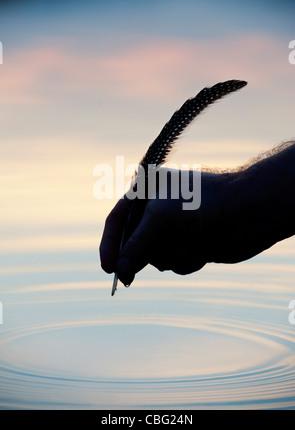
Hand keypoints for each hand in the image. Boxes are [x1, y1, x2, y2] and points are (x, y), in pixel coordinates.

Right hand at [100, 170, 229, 285]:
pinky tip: (202, 252)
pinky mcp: (192, 244)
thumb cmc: (202, 203)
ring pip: (156, 257)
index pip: (118, 219)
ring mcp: (177, 229)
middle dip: (140, 256)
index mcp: (149, 192)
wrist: (247, 213)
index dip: (109, 244)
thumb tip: (121, 270)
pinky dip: (186, 261)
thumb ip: (136, 244)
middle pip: (134, 242)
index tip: (107, 268)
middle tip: (129, 278)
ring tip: (189, 245)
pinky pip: (176, 263)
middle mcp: (160, 210)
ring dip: (170, 257)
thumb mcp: (160, 218)